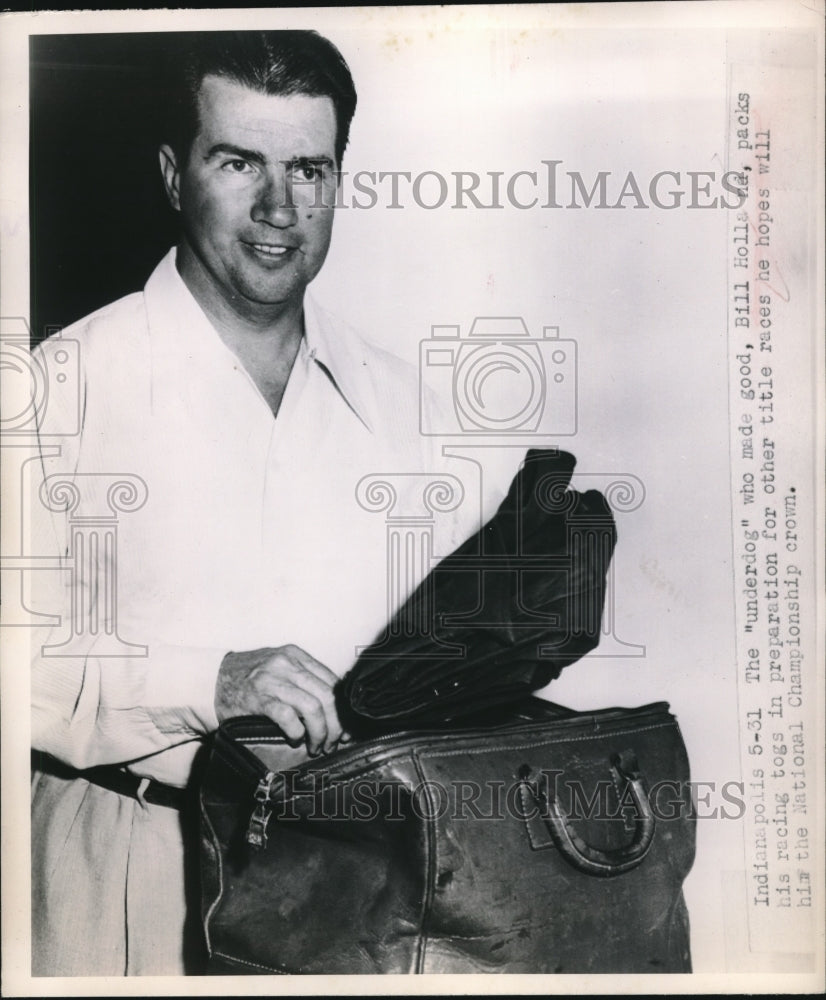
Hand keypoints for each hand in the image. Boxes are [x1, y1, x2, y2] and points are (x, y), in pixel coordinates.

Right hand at [215, 644, 342, 754]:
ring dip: (320, 732)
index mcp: (296, 655)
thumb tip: (333, 709)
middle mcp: (287, 663)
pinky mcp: (258, 698)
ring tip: (316, 746)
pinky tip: (296, 740)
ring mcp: (272, 679)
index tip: (345, 728)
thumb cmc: (248, 679)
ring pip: (312, 707)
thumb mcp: (279, 668)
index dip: (343, 709)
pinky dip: (298, 732)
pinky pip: (288, 717)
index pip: (332, 682)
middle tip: (333, 742)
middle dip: (335, 725)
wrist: (211, 680)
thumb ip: (303, 680)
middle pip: (327, 696)